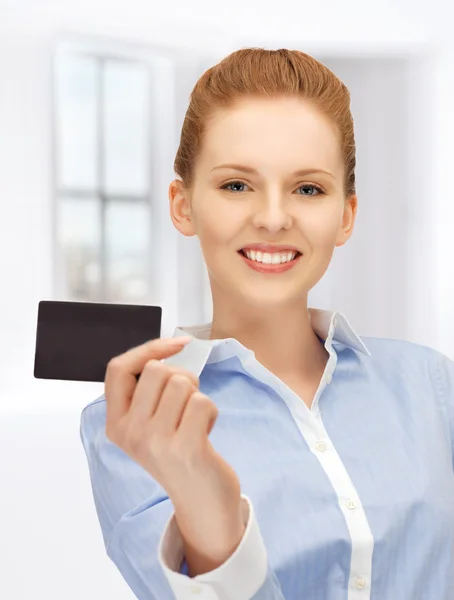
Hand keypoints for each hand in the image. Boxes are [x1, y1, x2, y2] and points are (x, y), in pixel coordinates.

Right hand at [104, 336, 244, 573]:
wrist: (201, 502)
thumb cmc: (179, 453)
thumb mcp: (148, 425)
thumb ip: (146, 392)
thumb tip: (165, 350)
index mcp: (116, 424)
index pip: (118, 369)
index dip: (148, 349)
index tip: (176, 344)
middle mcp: (130, 433)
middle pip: (157, 370)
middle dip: (181, 377)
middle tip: (186, 405)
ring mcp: (156, 442)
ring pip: (181, 382)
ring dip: (197, 395)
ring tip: (195, 421)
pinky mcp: (185, 449)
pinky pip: (203, 402)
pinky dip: (212, 411)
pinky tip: (206, 432)